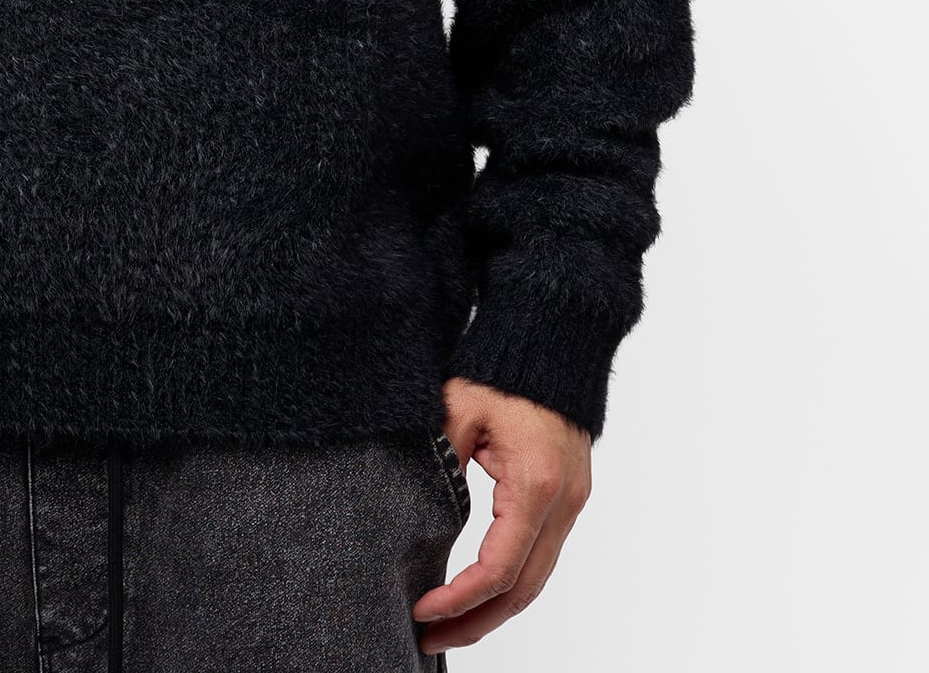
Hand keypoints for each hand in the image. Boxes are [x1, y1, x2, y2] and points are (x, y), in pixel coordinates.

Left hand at [413, 377, 590, 653]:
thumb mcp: (456, 410)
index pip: (499, 568)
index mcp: (534, 484)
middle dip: (476, 623)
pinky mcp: (569, 500)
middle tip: (428, 640)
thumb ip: (438, 461)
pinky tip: (478, 593)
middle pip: (523, 591)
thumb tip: (413, 512)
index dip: (459, 598)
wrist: (550, 343)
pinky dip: (511, 584)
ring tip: (448, 628)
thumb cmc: (500, 372)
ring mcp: (571, 505)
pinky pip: (541, 557)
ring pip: (537, 581)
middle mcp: (562, 504)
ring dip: (494, 611)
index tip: (420, 611)